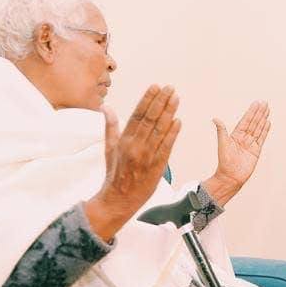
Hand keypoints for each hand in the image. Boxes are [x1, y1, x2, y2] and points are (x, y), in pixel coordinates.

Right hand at [85, 85, 180, 241]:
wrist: (119, 199)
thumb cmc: (115, 173)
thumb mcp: (109, 148)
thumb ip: (110, 126)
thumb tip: (106, 107)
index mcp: (124, 140)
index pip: (137, 115)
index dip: (147, 100)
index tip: (155, 87)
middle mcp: (135, 146)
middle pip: (150, 120)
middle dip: (160, 102)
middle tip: (170, 88)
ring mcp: (147, 156)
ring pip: (160, 130)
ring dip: (169, 113)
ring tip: (176, 98)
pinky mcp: (158, 166)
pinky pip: (167, 147)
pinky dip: (173, 134)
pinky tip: (178, 121)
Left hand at [204, 101, 269, 203]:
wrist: (231, 177)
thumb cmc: (224, 162)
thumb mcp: (223, 144)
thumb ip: (222, 130)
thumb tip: (215, 119)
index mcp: (236, 135)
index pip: (245, 121)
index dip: (251, 112)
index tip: (256, 103)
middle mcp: (244, 138)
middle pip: (253, 122)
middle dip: (259, 113)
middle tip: (264, 103)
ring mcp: (251, 144)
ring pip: (258, 128)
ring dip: (263, 119)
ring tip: (267, 110)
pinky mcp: (256, 151)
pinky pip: (262, 138)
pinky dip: (265, 130)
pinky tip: (268, 123)